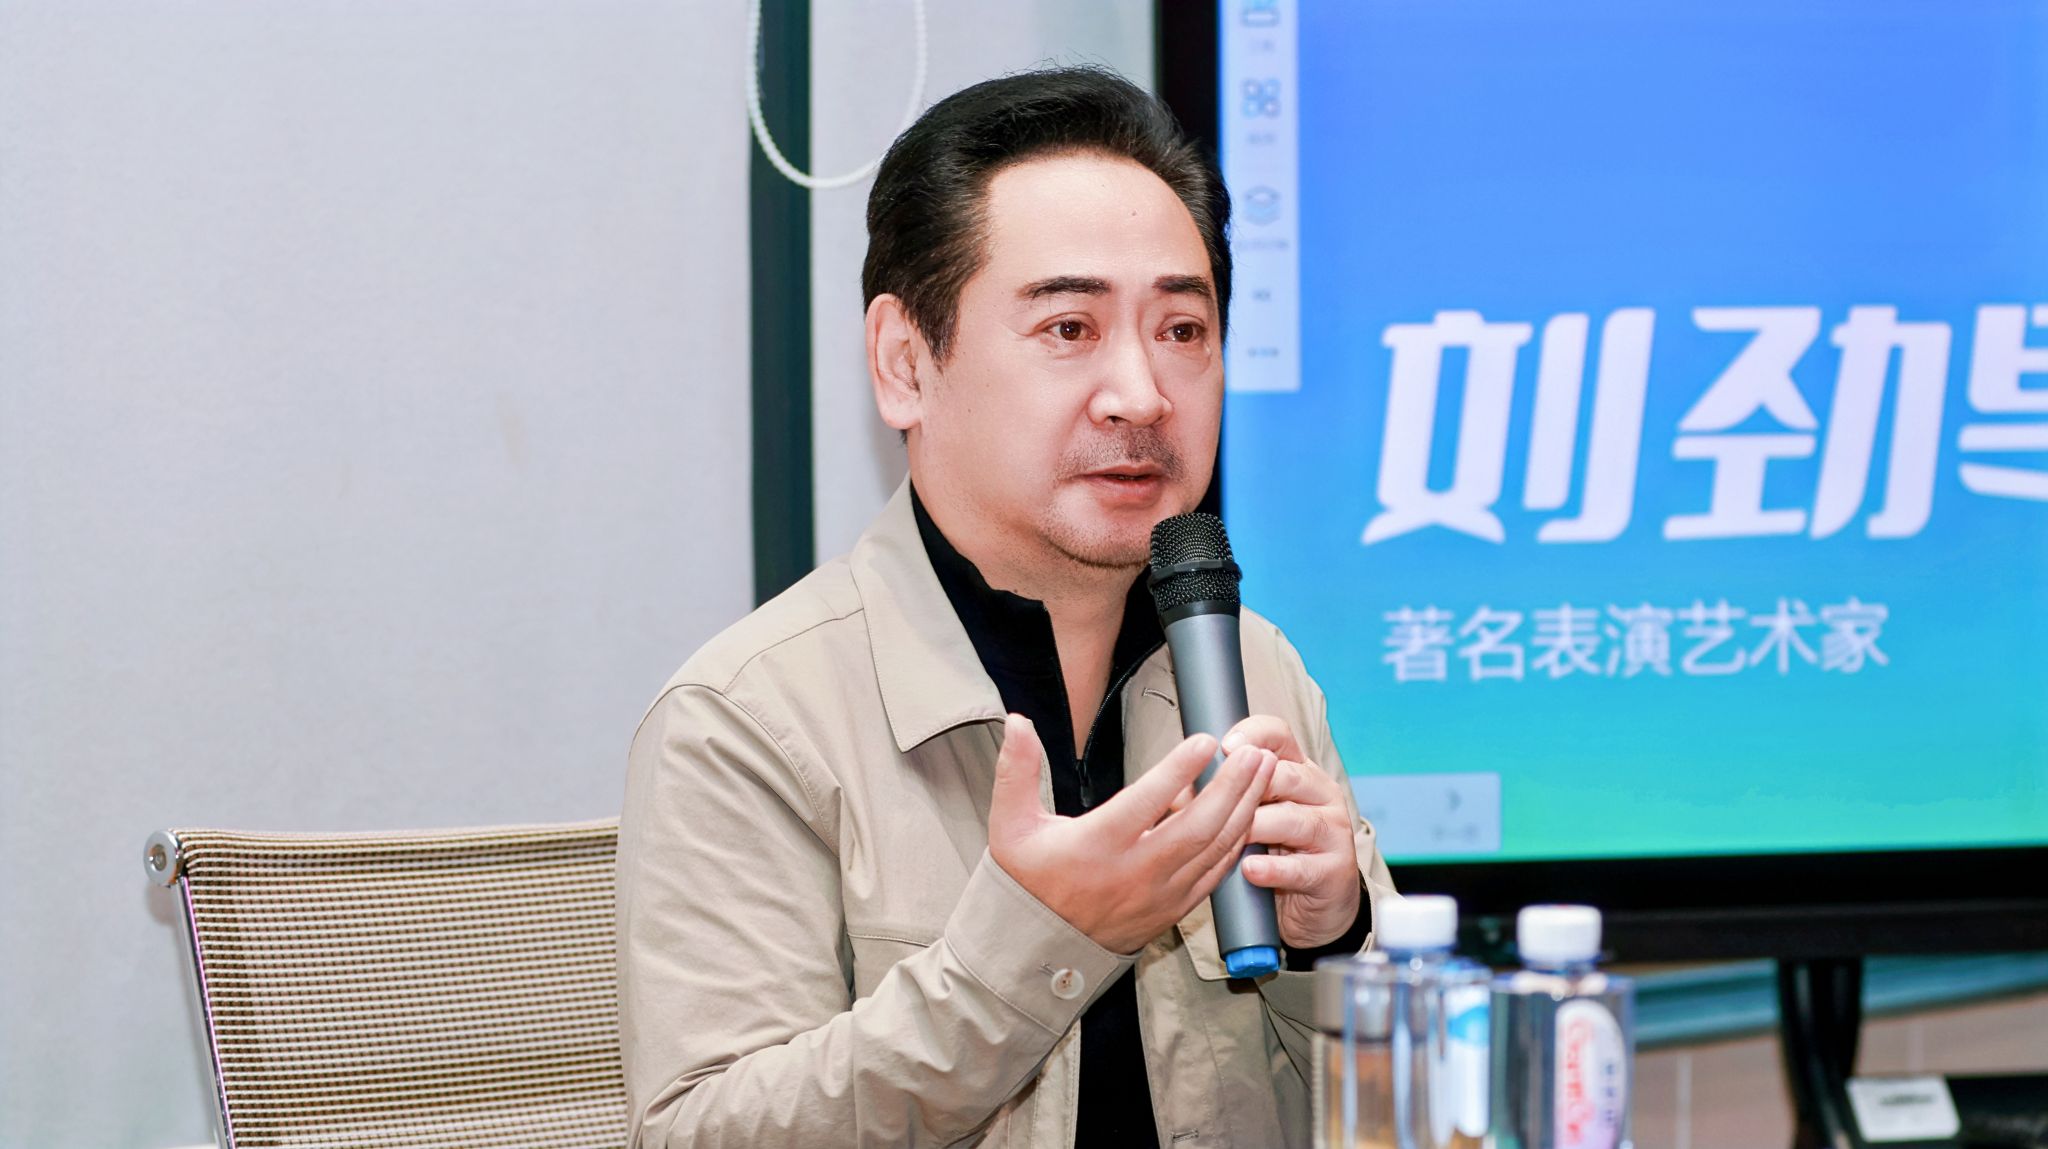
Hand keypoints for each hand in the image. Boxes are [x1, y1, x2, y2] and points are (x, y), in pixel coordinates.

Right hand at [986, 714, 1274, 954]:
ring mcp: (1158, 895)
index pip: (1147, 802)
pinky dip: (1236, 844)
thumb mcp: (1010, 824)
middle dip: (1232, 787)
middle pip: (1197, 827)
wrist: (1038, 948)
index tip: (1205, 739)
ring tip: (1265, 773)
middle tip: (1256, 753)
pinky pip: (1214, 876)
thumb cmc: (1026, 880)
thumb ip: (1016, 770)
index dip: (1179, 770)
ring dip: (1244, 809)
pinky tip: (1251, 815)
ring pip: (1214, 851)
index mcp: (1097, 846)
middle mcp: (1134, 872)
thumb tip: (1017, 721)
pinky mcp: (1172, 910)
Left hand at [1221, 715, 1361, 948]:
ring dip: (1255, 828)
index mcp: (1297, 770)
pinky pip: (1301, 866)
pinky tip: (1250, 869)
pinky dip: (1273, 869)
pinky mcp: (1334, 870)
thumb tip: (1177, 787)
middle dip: (1245, 789)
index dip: (1252, 735)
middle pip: (1284, 775)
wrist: (1312, 905)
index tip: (1224, 746)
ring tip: (1229, 840)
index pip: (1279, 735)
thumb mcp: (1251, 814)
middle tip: (1213, 805)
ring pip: (1292, 819)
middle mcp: (1319, 792)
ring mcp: (1331, 830)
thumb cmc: (1273, 851)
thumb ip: (1226, 795)